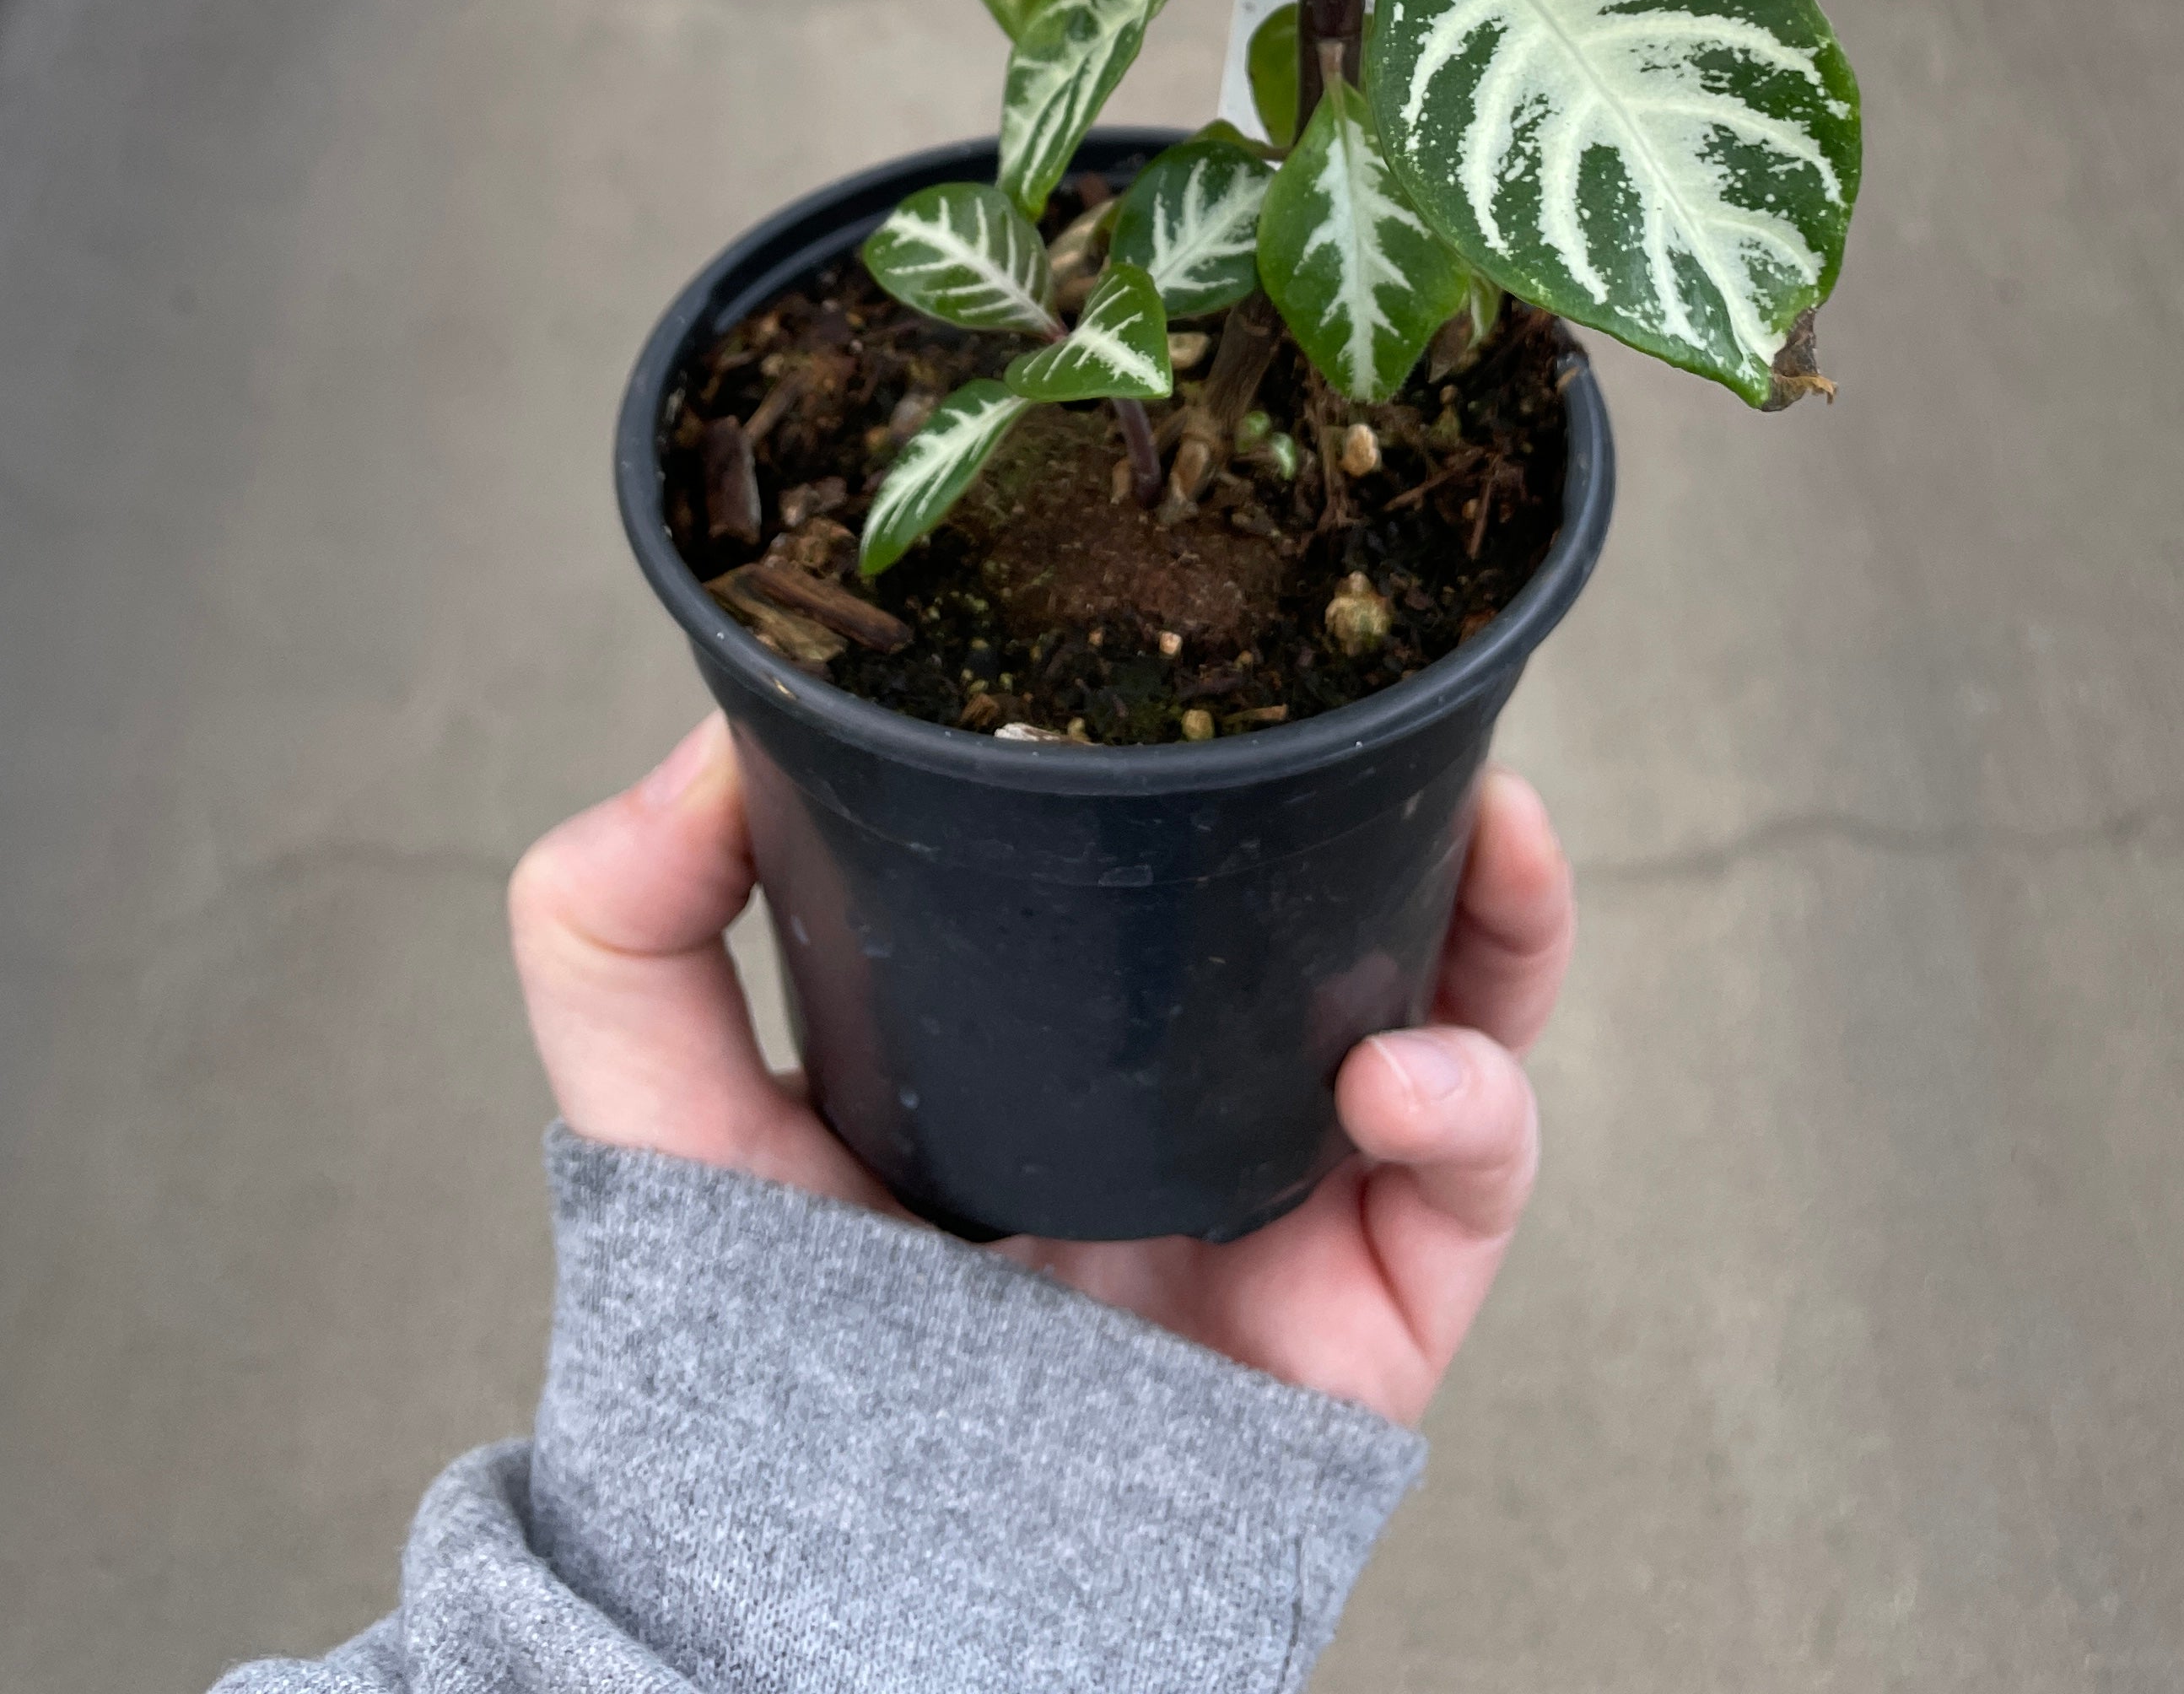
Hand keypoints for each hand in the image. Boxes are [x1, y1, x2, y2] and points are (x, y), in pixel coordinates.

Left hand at [509, 713, 1573, 1426]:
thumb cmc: (762, 1368)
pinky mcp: (1365, 1319)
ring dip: (1503, 923)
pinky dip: (1473, 1104)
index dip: (1245, 753)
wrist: (840, 1599)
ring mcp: (1296, 1206)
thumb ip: (619, 931)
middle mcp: (1200, 1100)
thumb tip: (701, 741)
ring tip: (1498, 837)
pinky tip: (1401, 1066)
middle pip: (1367, 922)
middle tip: (1437, 718)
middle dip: (1432, 811)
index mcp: (1073, 1032)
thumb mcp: (661, 1115)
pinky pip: (1470, 1190)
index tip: (1250, 647)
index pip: (1191, 861)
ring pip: (1462, 1028)